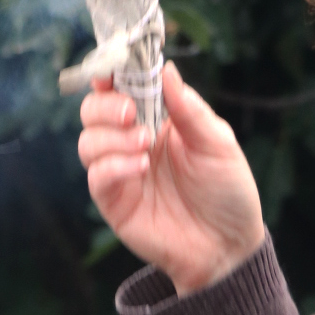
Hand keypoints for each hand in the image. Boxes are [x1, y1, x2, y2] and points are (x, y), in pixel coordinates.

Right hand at [78, 61, 264, 294]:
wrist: (227, 246)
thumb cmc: (227, 193)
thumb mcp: (218, 144)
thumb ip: (190, 109)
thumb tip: (166, 69)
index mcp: (159, 120)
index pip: (123, 88)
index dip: (113, 73)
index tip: (114, 68)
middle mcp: (133, 142)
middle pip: (93, 110)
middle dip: (105, 105)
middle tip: (131, 114)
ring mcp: (121, 173)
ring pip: (88, 141)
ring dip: (111, 137)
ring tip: (145, 146)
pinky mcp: (115, 203)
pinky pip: (96, 176)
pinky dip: (113, 166)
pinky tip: (140, 168)